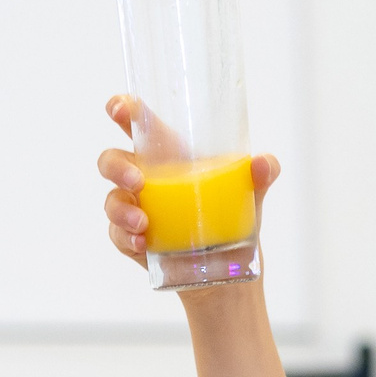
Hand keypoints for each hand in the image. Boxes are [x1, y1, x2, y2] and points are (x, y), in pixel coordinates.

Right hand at [97, 94, 280, 266]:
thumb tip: (264, 163)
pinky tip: (142, 243)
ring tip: (143, 223)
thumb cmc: (231, 216)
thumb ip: (261, 174)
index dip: (124, 109)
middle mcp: (144, 177)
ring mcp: (134, 208)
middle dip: (116, 166)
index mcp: (168, 154)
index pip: (140, 123)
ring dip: (121, 210)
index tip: (118, 109)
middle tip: (137, 181)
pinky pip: (117, 234)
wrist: (226, 267)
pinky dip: (125, 237)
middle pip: (112, 159)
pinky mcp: (131, 239)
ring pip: (111, 200)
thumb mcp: (251, 192)